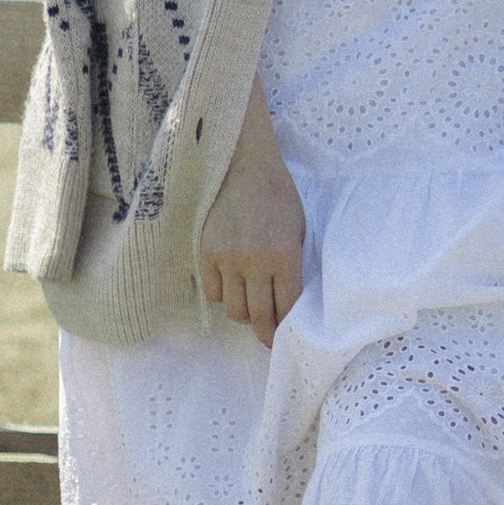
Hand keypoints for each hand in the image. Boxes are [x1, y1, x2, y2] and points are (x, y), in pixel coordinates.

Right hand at [199, 85, 303, 346]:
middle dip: (265, 333)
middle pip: (259, 316)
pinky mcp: (206, 253)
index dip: (286, 327)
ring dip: (244, 315)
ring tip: (250, 308)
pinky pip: (212, 293)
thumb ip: (293, 264)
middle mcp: (256, 261)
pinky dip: (223, 297)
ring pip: (234, 309)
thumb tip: (289, 302)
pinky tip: (232, 288)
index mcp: (285, 254)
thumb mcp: (297, 229)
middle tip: (268, 338)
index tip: (285, 337)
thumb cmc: (278, 196)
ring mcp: (228, 258)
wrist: (243, 165)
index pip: (287, 306)